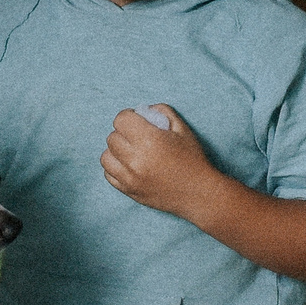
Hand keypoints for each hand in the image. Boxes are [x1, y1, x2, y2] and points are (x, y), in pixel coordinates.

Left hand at [102, 105, 221, 219]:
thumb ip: (162, 111)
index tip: (137, 120)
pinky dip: (115, 167)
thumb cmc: (193, 159)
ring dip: (116, 151)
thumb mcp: (182, 129)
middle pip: (112, 137)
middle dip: (124, 133)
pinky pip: (108, 174)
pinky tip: (129, 165)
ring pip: (106, 156)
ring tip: (130, 151)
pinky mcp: (129, 191)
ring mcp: (130, 177)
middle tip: (137, 136)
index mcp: (149, 140)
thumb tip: (142, 110)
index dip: (129, 116)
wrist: (199, 193)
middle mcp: (136, 159)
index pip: (120, 120)